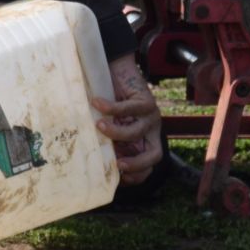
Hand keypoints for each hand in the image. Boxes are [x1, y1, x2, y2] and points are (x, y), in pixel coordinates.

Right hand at [92, 54, 162, 184]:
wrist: (116, 72)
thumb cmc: (107, 105)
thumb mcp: (108, 128)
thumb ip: (107, 143)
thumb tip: (94, 163)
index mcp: (143, 143)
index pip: (148, 166)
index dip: (136, 175)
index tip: (118, 176)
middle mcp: (151, 132)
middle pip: (155, 155)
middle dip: (137, 163)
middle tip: (118, 163)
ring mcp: (151, 117)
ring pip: (137, 132)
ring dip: (115, 132)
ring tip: (98, 125)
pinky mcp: (147, 101)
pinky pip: (129, 109)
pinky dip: (110, 108)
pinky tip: (95, 103)